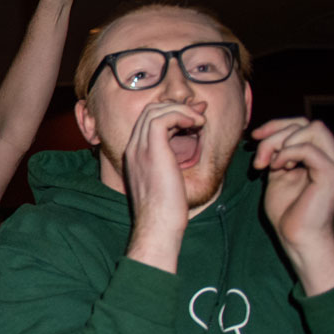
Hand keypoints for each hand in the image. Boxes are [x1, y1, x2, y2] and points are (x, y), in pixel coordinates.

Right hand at [122, 100, 203, 270]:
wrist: (158, 225)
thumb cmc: (167, 210)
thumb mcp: (166, 181)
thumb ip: (170, 163)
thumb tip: (185, 150)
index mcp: (134, 155)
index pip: (147, 122)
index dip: (171, 114)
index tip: (193, 119)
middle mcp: (133, 148)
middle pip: (150, 112)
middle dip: (177, 108)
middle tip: (199, 115)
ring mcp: (140, 148)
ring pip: (155, 111)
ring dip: (182, 110)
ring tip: (200, 122)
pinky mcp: (152, 150)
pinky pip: (163, 118)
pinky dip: (181, 115)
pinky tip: (196, 125)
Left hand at [253, 118, 333, 292]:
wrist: (297, 237)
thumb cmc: (287, 210)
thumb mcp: (278, 173)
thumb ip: (278, 153)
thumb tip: (264, 133)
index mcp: (324, 154)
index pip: (302, 124)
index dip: (275, 125)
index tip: (253, 137)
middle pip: (305, 123)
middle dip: (275, 134)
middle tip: (259, 159)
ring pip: (310, 129)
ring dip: (279, 143)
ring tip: (268, 166)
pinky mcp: (333, 173)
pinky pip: (307, 148)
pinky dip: (286, 154)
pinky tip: (277, 169)